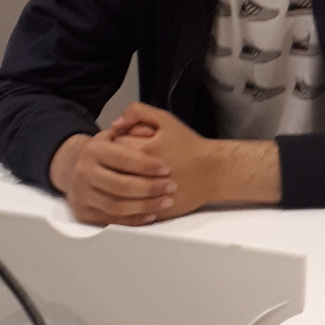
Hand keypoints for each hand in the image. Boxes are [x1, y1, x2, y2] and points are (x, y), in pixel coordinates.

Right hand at [49, 129, 176, 226]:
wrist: (74, 169)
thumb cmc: (105, 151)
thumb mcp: (114, 133)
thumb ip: (132, 123)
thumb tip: (142, 128)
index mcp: (93, 150)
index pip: (123, 158)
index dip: (147, 165)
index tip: (166, 169)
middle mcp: (83, 172)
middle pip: (121, 185)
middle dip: (150, 188)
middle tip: (171, 186)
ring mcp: (81, 194)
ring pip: (117, 206)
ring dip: (146, 206)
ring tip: (166, 201)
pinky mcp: (84, 213)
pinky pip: (112, 221)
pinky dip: (134, 220)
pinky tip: (151, 214)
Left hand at [109, 102, 280, 213]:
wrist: (214, 171)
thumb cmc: (190, 146)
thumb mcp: (166, 120)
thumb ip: (138, 113)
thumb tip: (115, 125)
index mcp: (141, 152)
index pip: (110, 150)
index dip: (113, 147)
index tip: (121, 146)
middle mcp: (141, 176)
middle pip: (111, 171)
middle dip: (115, 166)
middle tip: (124, 163)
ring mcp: (147, 196)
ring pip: (118, 193)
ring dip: (119, 185)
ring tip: (129, 176)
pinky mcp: (153, 210)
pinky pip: (131, 210)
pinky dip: (129, 202)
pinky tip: (134, 194)